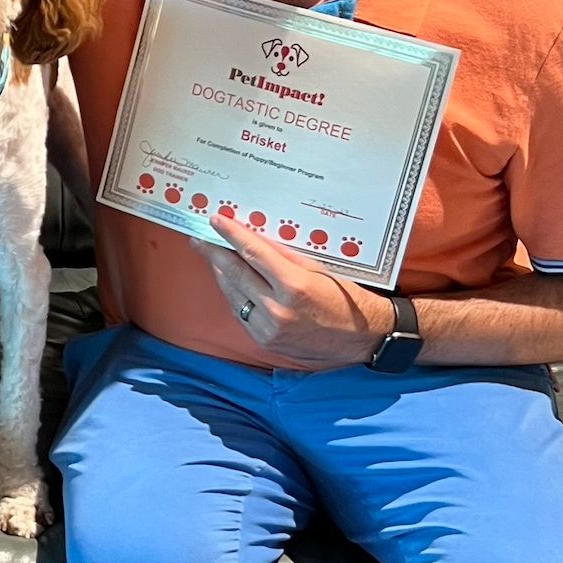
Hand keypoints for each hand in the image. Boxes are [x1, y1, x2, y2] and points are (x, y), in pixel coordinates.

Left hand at [203, 214, 390, 367]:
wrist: (362, 339)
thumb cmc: (345, 299)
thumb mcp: (319, 270)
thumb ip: (284, 257)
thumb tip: (255, 241)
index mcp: (293, 286)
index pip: (253, 254)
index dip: (231, 235)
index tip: (216, 220)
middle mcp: (277, 309)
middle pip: (235, 274)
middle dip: (214, 254)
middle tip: (200, 238)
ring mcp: (268, 329)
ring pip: (233, 295)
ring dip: (220, 274)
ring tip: (211, 256)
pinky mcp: (265, 341)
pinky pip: (240, 313)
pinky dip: (233, 295)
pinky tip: (228, 282)